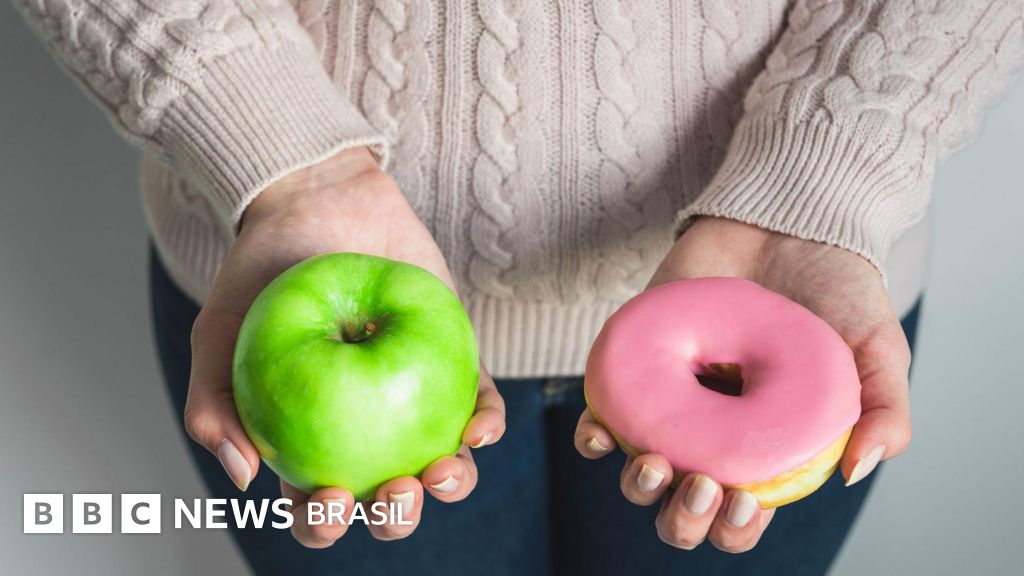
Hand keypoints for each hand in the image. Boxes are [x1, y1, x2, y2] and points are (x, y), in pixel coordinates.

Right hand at [183, 147, 505, 546]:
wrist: (316, 201)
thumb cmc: (260, 274)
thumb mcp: (217, 337)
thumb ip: (212, 406)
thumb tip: (243, 479)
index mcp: (310, 440)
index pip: (318, 504)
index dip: (326, 521)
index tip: (332, 496)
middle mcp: (366, 429)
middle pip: (387, 498)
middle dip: (397, 517)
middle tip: (398, 493)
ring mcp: (413, 399)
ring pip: (442, 465)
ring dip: (452, 485)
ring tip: (444, 474)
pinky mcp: (454, 363)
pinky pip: (478, 405)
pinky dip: (486, 424)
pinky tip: (481, 431)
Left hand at [575, 216, 911, 552]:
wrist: (787, 222)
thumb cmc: (837, 291)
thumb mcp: (879, 351)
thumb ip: (884, 412)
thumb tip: (852, 473)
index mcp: (767, 449)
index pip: (743, 515)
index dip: (737, 529)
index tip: (746, 503)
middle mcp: (714, 435)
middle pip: (683, 507)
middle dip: (684, 519)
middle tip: (702, 488)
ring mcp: (671, 405)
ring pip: (637, 474)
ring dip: (638, 487)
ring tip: (657, 464)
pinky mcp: (635, 368)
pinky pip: (602, 417)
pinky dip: (594, 436)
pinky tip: (601, 433)